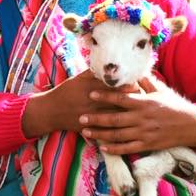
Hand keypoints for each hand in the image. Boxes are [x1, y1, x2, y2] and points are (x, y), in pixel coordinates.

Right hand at [22, 70, 137, 138]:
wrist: (50, 111)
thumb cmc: (65, 92)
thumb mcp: (77, 79)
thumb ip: (93, 73)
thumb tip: (109, 65)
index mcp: (90, 87)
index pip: (115, 85)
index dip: (130, 85)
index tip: (139, 84)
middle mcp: (92, 101)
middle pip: (118, 101)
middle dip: (133, 100)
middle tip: (145, 99)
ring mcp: (90, 115)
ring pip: (115, 116)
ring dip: (128, 115)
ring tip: (138, 113)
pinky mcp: (89, 127)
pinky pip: (106, 129)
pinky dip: (117, 128)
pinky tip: (126, 127)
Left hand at [78, 75, 195, 153]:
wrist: (193, 126)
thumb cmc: (175, 106)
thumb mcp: (162, 90)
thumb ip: (146, 81)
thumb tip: (134, 69)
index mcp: (145, 103)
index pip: (121, 98)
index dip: (105, 96)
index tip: (90, 93)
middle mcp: (143, 118)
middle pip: (115, 119)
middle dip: (96, 119)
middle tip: (80, 118)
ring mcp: (145, 133)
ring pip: (118, 135)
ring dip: (100, 134)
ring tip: (85, 132)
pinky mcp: (148, 145)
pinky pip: (128, 148)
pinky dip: (114, 148)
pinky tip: (102, 147)